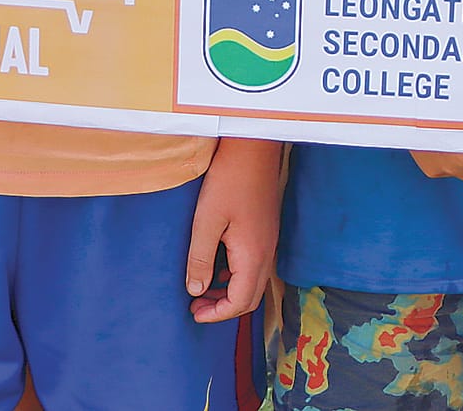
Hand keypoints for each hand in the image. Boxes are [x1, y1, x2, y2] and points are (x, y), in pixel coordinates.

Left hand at [185, 138, 280, 322]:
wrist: (253, 147)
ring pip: (254, 281)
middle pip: (251, 298)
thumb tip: (196, 290)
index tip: (193, 313)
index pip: (239, 302)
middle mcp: (267, 252)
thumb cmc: (228, 180)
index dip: (216, 314)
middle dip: (224, 308)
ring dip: (230, 291)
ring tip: (203, 287)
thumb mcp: (206, 221)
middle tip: (197, 305)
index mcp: (253, 255)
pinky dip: (237, 275)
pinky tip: (219, 263)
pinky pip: (256, 264)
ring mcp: (270, 240)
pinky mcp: (267, 229)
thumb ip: (201, 259)